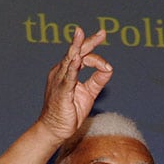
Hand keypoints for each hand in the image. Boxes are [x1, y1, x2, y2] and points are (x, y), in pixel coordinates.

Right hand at [38, 27, 113, 142]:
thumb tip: (109, 68)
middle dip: (87, 41)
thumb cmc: (69, 112)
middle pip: (76, 53)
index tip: (108, 67)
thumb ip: (98, 80)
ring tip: (80, 34)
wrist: (54, 130)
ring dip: (76, 48)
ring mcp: (59, 81)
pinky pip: (67, 78)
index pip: (83, 57)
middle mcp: (61, 73)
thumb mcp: (89, 93)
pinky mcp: (61, 92)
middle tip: (102, 33)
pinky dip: (72, 67)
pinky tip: (76, 59)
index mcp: (67, 72)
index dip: (97, 58)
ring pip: (70, 60)